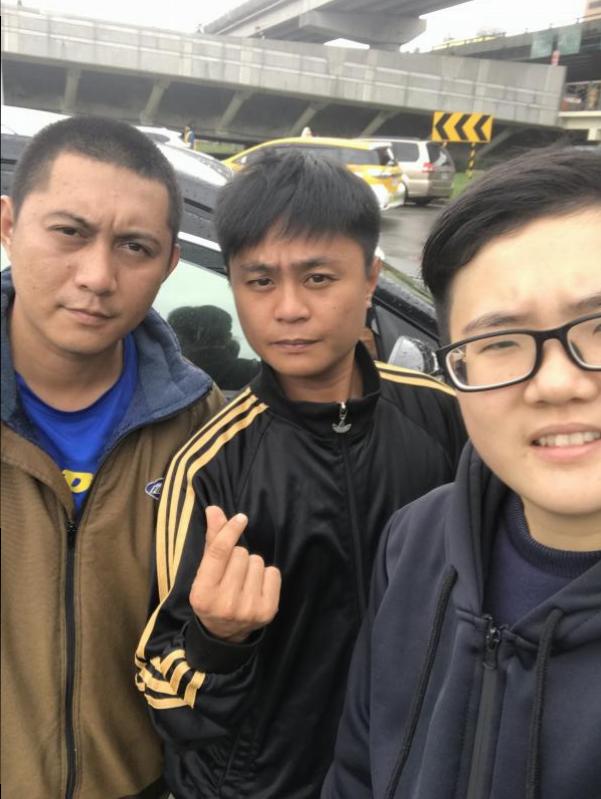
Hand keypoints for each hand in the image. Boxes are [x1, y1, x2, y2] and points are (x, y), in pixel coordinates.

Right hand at [189, 506, 280, 642]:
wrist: (224, 633)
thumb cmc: (213, 595)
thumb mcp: (205, 572)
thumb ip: (212, 540)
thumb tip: (214, 509)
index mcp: (203, 593)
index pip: (219, 552)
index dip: (230, 531)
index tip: (240, 518)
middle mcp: (225, 603)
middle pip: (241, 554)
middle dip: (238, 557)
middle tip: (232, 573)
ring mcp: (248, 609)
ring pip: (257, 561)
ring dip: (251, 566)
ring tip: (243, 581)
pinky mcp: (267, 611)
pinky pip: (273, 572)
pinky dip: (266, 575)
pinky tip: (256, 587)